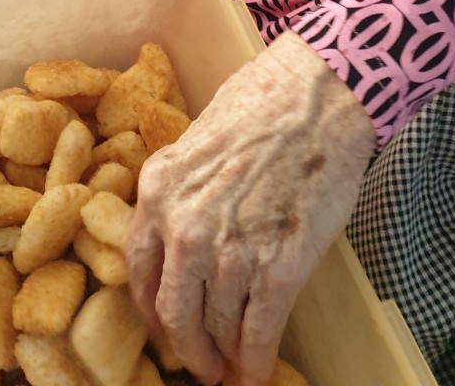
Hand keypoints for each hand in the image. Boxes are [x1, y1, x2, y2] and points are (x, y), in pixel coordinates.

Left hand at [126, 32, 375, 385]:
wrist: (316, 95)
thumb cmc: (262, 104)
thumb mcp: (197, 142)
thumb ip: (182, 190)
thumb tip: (181, 236)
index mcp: (158, 189)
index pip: (138, 270)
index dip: (153, 309)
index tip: (166, 325)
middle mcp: (183, 226)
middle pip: (173, 313)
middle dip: (187, 347)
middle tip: (201, 362)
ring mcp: (230, 251)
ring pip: (218, 327)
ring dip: (226, 355)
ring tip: (235, 364)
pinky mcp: (279, 267)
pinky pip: (259, 331)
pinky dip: (258, 358)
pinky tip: (260, 367)